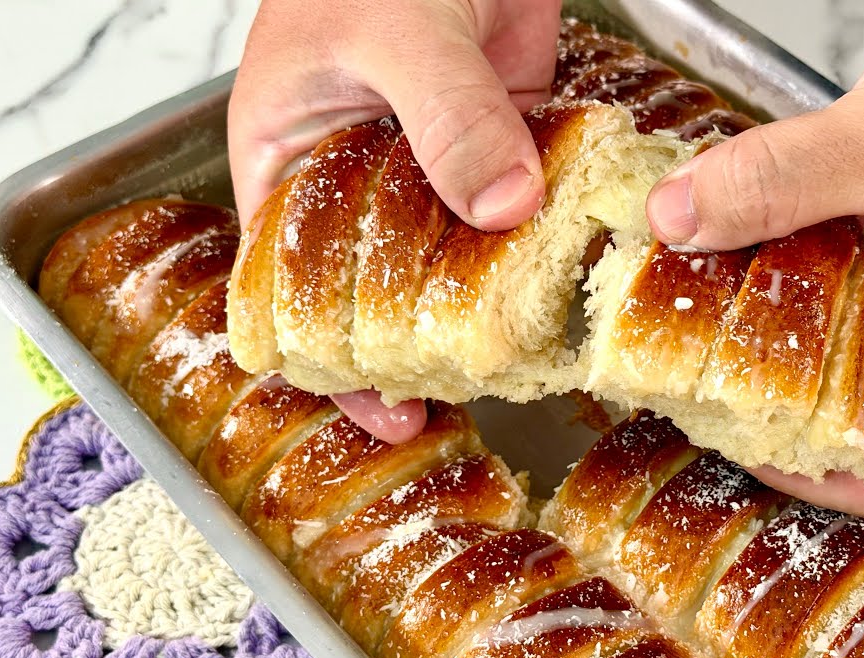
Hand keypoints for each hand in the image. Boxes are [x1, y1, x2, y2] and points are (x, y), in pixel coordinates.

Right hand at [228, 0, 561, 441]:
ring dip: (493, 303)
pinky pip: (518, 204)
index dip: (331, 365)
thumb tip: (502, 206)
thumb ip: (446, 116)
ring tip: (532, 361)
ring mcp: (434, 159)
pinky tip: (573, 281)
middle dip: (422, 350)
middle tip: (476, 400)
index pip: (289, 292)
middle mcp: (358, 174)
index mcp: (290, 158)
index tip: (388, 412)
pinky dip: (543, 240)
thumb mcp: (395, 28)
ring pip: (458, 256)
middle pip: (380, 291)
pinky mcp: (499, 136)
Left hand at [645, 0, 863, 517]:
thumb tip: (678, 219)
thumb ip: (784, 181)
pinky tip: (740, 238)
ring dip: (774, 321)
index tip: (734, 438)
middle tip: (695, 370)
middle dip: (773, 394)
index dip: (810, 476)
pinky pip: (843, 272)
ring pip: (843, 336)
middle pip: (856, 410)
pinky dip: (792, 260)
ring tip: (700, 307)